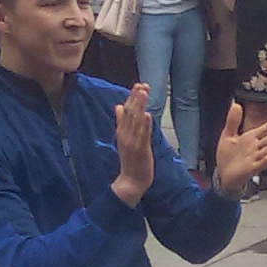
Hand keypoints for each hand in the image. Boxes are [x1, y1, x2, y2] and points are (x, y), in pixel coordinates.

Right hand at [108, 83, 155, 203]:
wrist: (130, 182)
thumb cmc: (130, 161)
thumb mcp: (124, 139)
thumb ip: (122, 123)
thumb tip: (119, 107)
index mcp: (122, 131)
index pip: (127, 111)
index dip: (132, 98)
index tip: (138, 85)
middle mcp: (126, 134)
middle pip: (130, 113)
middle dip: (136, 98)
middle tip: (141, 84)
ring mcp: (133, 142)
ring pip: (136, 121)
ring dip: (139, 106)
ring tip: (143, 93)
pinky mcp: (140, 150)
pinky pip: (143, 136)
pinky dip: (145, 125)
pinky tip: (147, 115)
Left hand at [216, 106, 266, 185]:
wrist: (222, 174)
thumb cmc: (228, 156)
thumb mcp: (228, 135)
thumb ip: (233, 121)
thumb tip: (236, 104)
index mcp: (251, 138)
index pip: (266, 128)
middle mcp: (255, 148)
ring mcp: (254, 158)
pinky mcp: (250, 169)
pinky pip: (258, 165)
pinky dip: (263, 162)